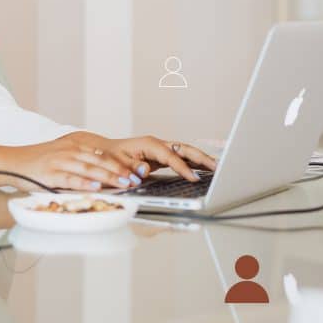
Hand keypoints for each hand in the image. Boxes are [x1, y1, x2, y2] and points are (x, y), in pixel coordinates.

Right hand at [3, 136, 143, 191]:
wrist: (10, 161)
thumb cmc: (35, 163)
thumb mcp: (60, 156)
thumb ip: (78, 162)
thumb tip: (99, 174)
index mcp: (73, 146)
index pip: (102, 154)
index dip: (120, 163)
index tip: (134, 172)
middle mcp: (69, 151)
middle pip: (100, 161)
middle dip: (120, 171)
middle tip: (135, 180)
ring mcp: (59, 161)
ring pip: (89, 169)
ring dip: (108, 177)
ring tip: (123, 185)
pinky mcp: (50, 173)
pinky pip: (71, 178)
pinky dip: (85, 183)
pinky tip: (96, 188)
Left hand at [65, 132, 215, 182]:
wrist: (103, 152)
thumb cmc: (109, 158)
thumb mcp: (116, 162)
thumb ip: (130, 167)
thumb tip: (144, 170)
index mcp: (148, 144)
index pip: (170, 156)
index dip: (183, 167)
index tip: (194, 178)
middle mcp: (157, 144)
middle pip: (184, 149)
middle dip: (201, 157)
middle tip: (218, 168)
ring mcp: (160, 149)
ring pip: (185, 152)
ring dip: (201, 159)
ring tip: (218, 168)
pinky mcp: (161, 156)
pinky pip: (181, 158)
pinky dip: (193, 162)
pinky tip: (203, 170)